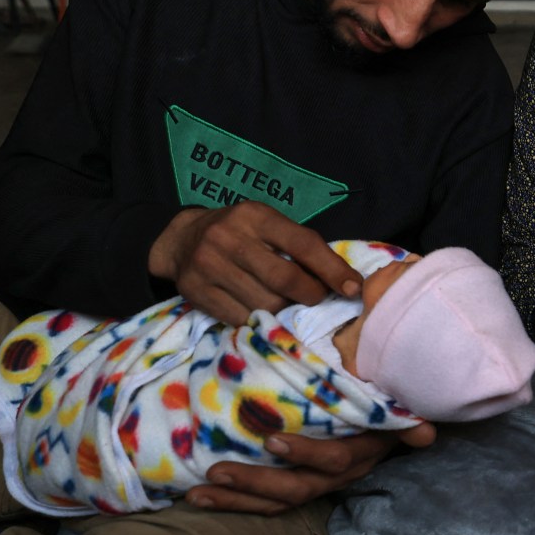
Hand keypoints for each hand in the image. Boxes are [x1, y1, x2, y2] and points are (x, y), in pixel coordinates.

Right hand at [148, 202, 361, 325]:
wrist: (181, 238)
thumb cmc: (240, 233)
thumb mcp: (267, 225)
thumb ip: (299, 245)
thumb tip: (345, 281)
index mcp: (256, 215)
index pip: (304, 243)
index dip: (333, 269)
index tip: (354, 289)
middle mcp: (229, 237)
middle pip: (286, 279)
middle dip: (311, 295)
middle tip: (317, 298)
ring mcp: (209, 264)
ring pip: (265, 303)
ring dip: (285, 310)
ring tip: (285, 303)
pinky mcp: (195, 290)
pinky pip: (240, 317)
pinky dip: (258, 320)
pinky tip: (259, 311)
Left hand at [188, 424, 435, 513]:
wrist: (391, 420)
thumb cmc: (385, 396)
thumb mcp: (396, 401)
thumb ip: (405, 416)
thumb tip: (426, 434)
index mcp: (363, 450)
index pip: (335, 460)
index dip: (306, 453)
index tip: (272, 440)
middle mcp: (341, 475)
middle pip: (297, 488)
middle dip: (255, 483)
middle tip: (216, 471)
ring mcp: (320, 483)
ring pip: (277, 502)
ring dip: (236, 500)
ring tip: (197, 494)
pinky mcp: (301, 486)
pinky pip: (268, 502)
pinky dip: (235, 502)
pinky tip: (200, 496)